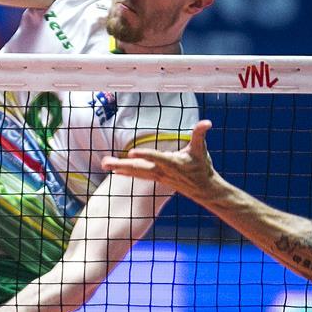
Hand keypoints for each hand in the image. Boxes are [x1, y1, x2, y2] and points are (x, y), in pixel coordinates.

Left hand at [101, 120, 216, 200]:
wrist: (202, 189)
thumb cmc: (201, 166)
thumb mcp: (201, 149)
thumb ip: (200, 134)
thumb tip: (207, 122)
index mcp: (172, 163)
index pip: (156, 158)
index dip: (145, 155)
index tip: (131, 152)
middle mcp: (161, 171)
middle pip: (138, 168)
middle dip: (121, 165)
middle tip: (105, 163)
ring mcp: (156, 175)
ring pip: (134, 172)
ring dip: (118, 167)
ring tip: (104, 164)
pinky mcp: (154, 177)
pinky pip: (137, 175)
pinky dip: (125, 172)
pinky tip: (114, 170)